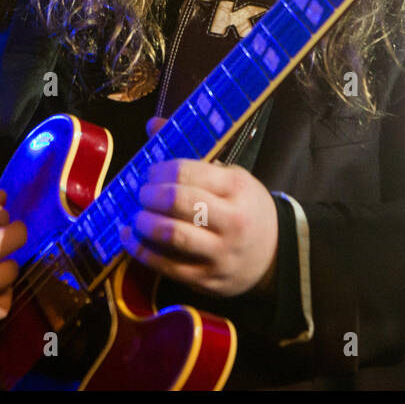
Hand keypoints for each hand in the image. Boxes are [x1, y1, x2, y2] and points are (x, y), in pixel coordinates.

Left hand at [118, 117, 278, 298]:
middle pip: (179, 202)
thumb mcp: (230, 176)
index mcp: (237, 187)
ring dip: (144, 223)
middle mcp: (232, 220)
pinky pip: (167, 266)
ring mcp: (220, 252)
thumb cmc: (245, 207)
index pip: (188, 173)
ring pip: (172, 235)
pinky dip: (141, 250)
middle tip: (141, 193)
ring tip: (136, 216)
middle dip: (151, 195)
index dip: (161, 171)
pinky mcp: (207, 279)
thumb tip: (152, 124)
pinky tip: (129, 238)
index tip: (150, 173)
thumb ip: (190, 154)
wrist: (274, 254)